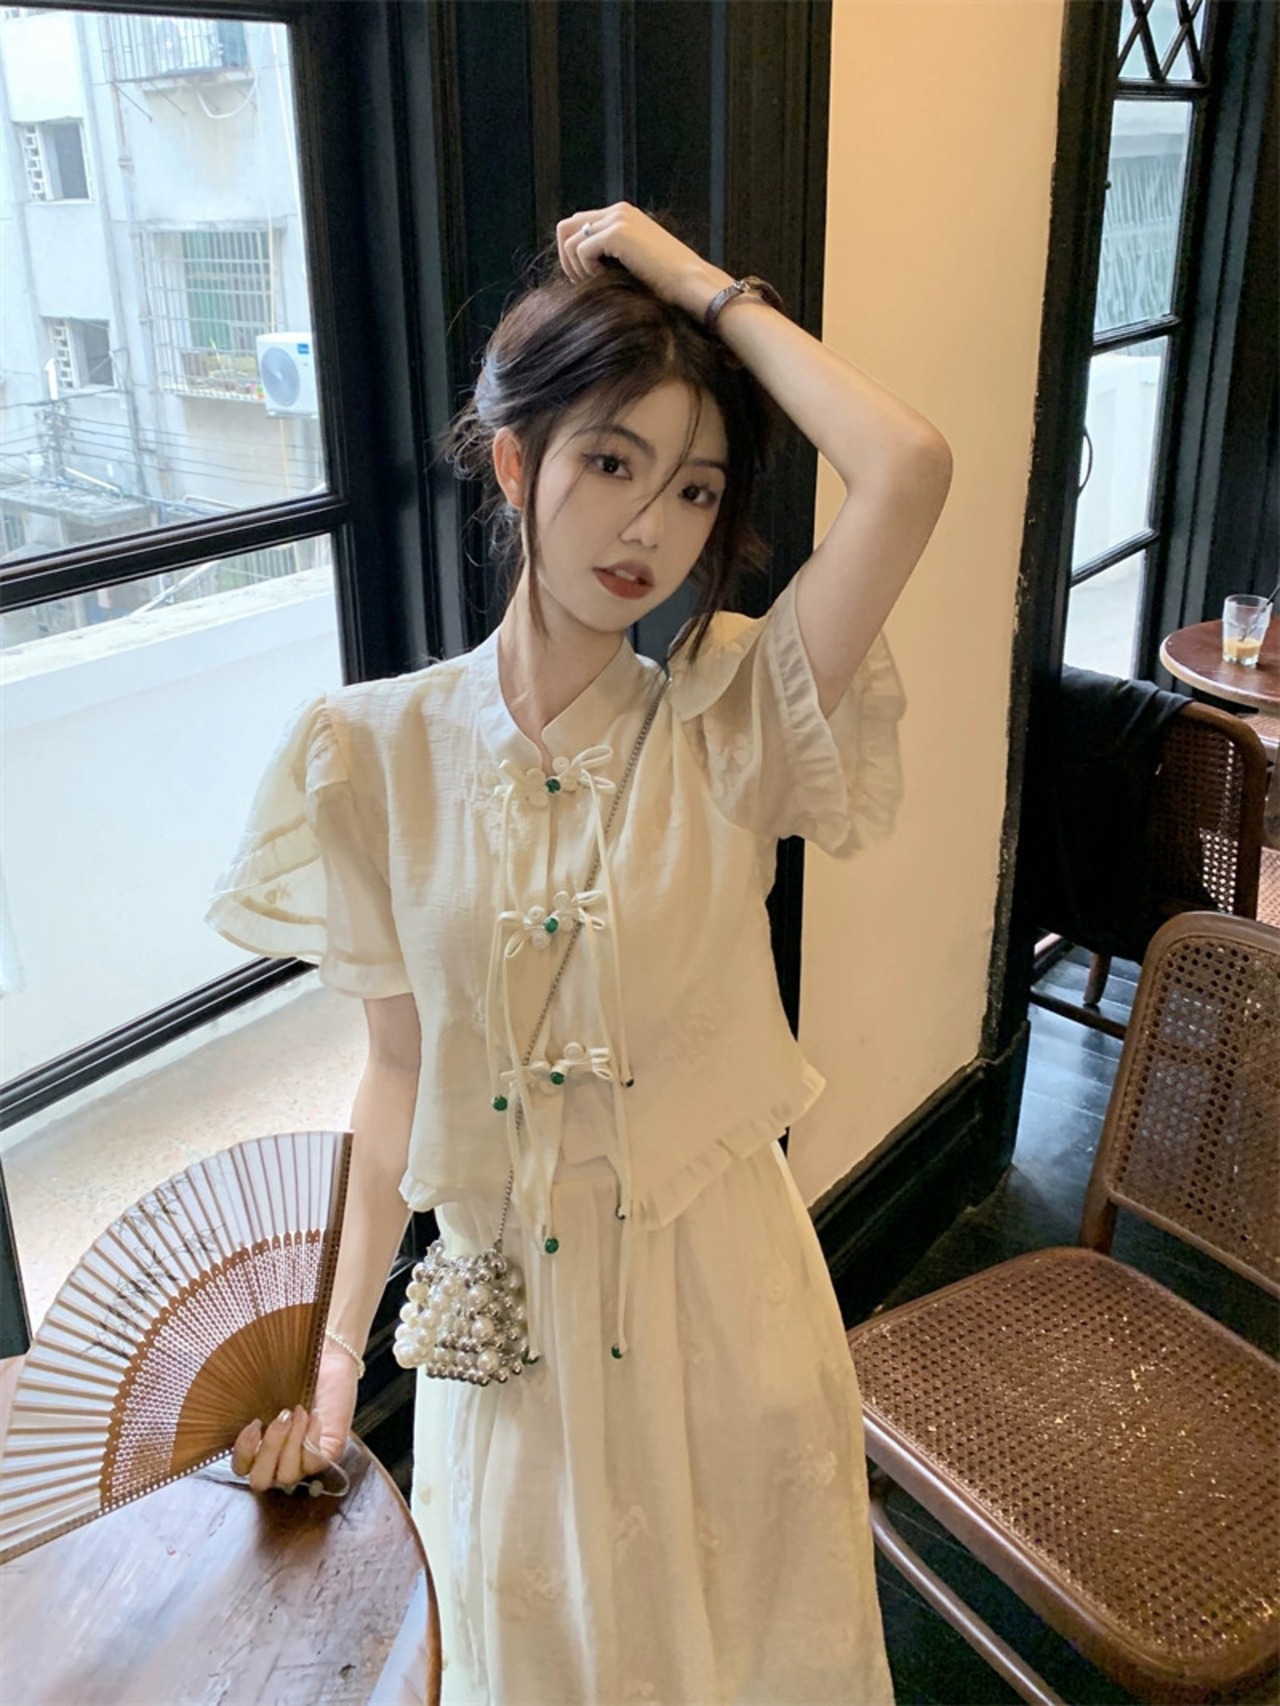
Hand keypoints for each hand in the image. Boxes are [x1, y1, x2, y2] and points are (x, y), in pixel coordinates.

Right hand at [230, 1345, 357, 1491]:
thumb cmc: (293, 1373)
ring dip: (292, 1441)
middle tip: (282, 1416)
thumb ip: (246, 1402)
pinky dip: (312, 1438)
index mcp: (257, 1447)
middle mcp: (277, 1461)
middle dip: (270, 1448)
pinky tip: (314, 1415)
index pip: (240, 1468)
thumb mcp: (265, 1386)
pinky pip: (314, 1463)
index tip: (255, 1422)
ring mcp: (301, 1462)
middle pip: (260, 1481)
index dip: (244, 1450)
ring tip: (300, 1411)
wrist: (329, 1362)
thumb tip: (231, 1395)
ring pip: (287, 1475)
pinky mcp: (325, 1456)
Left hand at [556, 203, 731, 323]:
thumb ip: (609, 255)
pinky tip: (606, 280)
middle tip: (581, 282)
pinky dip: (586, 270)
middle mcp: (618, 211)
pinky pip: (580, 250)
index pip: (578, 225)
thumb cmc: (667, 284)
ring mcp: (617, 218)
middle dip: (567, 258)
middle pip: (566, 226)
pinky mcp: (617, 232)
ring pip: (569, 239)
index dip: (572, 254)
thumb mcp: (632, 263)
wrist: (691, 284)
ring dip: (576, 267)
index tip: (584, 278)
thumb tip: (577, 265)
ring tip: (596, 283)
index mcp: (622, 215)